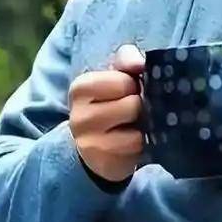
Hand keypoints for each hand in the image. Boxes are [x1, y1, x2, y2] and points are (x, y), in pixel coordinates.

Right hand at [68, 43, 145, 182]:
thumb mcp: (115, 75)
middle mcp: (79, 116)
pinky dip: (141, 145)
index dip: (134, 85)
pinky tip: (133, 142)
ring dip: (143, 127)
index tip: (130, 90)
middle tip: (135, 110)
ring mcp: (88, 143)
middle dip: (141, 106)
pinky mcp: (102, 162)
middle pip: (132, 105)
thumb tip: (139, 62)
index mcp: (81, 88)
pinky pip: (136, 149)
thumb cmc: (109, 102)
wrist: (94, 145)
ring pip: (135, 130)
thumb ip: (126, 59)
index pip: (123, 81)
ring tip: (134, 125)